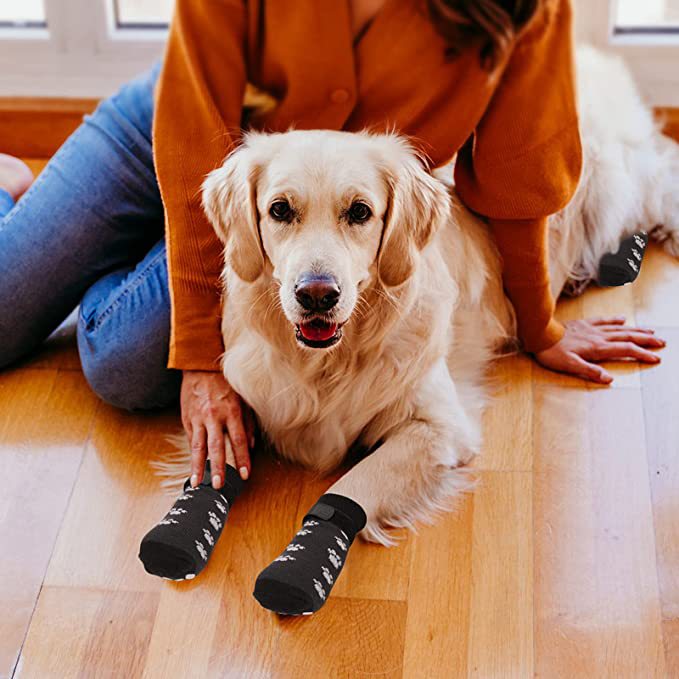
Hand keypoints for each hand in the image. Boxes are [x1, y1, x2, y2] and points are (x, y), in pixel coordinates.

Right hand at [180, 370, 255, 487]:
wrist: (200, 366)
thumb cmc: (225, 382)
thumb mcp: (243, 399)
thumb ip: (248, 423)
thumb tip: (251, 445)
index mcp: (231, 412)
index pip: (238, 441)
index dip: (242, 459)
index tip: (244, 475)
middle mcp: (214, 417)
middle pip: (216, 447)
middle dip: (218, 468)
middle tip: (218, 485)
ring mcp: (198, 418)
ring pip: (198, 447)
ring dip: (198, 467)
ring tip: (197, 483)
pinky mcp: (187, 418)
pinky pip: (191, 439)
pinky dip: (193, 454)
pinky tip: (194, 466)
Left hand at [534, 316, 664, 383]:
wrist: (539, 334)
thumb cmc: (552, 352)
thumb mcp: (569, 366)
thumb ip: (589, 371)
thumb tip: (609, 379)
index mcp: (597, 348)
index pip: (625, 350)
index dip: (642, 354)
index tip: (656, 358)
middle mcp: (598, 336)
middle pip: (627, 336)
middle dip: (645, 340)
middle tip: (662, 342)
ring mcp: (591, 328)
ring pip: (619, 328)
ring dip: (636, 329)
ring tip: (650, 331)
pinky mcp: (583, 324)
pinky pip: (603, 320)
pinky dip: (615, 320)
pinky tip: (622, 319)